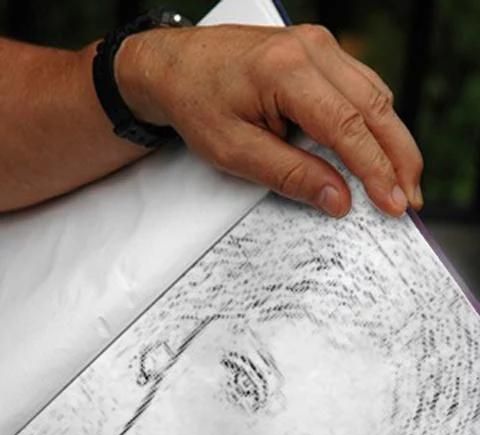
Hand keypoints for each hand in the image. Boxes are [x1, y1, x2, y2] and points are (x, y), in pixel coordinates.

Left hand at [116, 24, 423, 217]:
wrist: (174, 66)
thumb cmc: (197, 104)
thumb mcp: (235, 152)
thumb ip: (290, 175)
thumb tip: (338, 199)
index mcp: (286, 72)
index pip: (348, 127)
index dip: (376, 170)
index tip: (393, 202)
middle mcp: (310, 49)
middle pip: (375, 107)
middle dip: (399, 158)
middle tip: (410, 198)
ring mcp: (318, 44)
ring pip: (375, 94)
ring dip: (393, 140)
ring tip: (403, 180)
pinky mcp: (319, 50)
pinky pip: (361, 85)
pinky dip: (377, 120)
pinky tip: (382, 148)